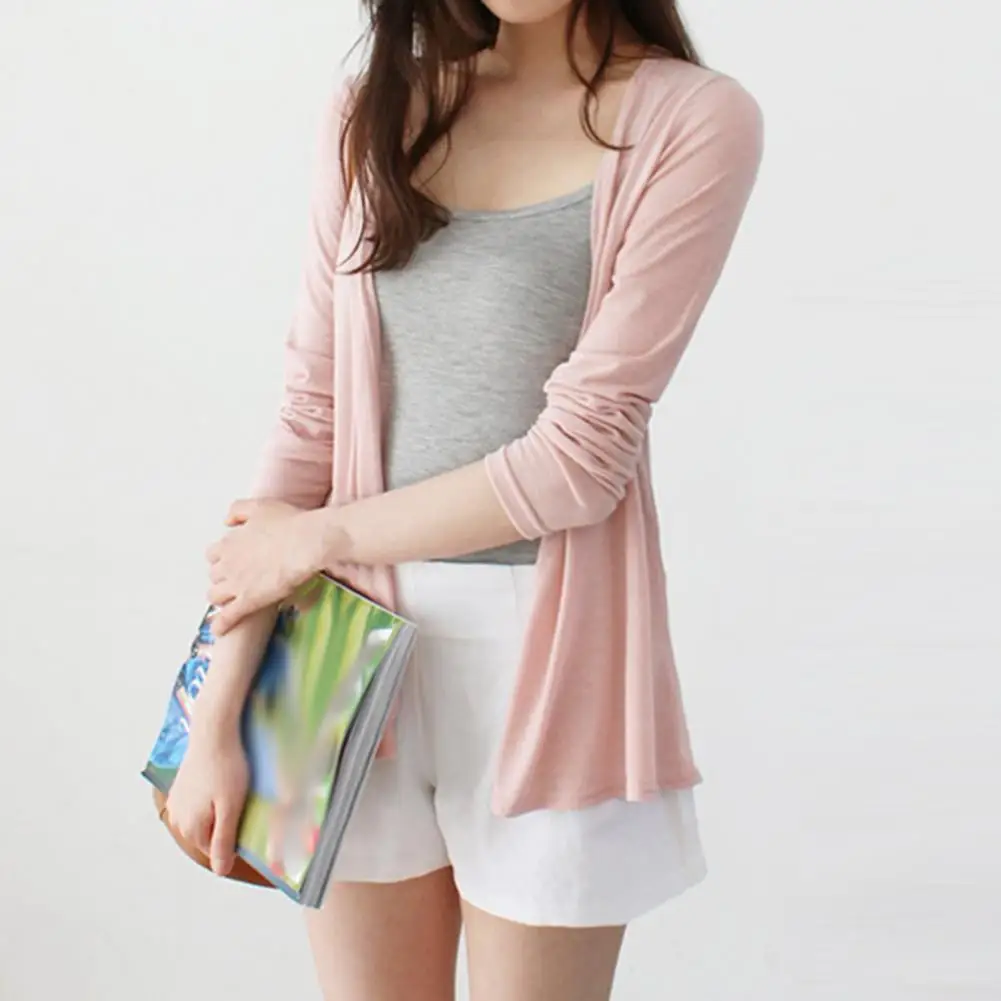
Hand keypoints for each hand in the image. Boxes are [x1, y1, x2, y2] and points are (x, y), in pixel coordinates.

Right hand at [165, 720, 248, 875]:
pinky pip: (197, 806)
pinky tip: (220, 784)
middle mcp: (178, 820)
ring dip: (217, 813)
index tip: (245, 816)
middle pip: (208, 837)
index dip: (235, 837)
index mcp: (191, 829)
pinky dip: (209, 801)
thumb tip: (221, 871)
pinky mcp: (180, 789)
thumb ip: (224, 841)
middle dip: (225, 826)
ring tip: (231, 790)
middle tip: (240, 802)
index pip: (217, 852)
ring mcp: (177, 804)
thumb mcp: (230, 807)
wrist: (213, 732)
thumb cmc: (226, 768)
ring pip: (203, 821)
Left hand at [206, 500, 325, 634]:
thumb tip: (227, 522)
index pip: (213, 554)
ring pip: (215, 596)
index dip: (222, 559)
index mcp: (230, 542)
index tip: (231, 561)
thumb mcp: (260, 506)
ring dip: (221, 599)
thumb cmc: (290, 523)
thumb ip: (238, 511)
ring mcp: (237, 584)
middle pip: (213, 576)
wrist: (307, 542)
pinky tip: (220, 630)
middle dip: (222, 578)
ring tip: (228, 602)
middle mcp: (228, 563)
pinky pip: (228, 617)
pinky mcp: (249, 600)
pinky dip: (221, 624)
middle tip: (235, 581)